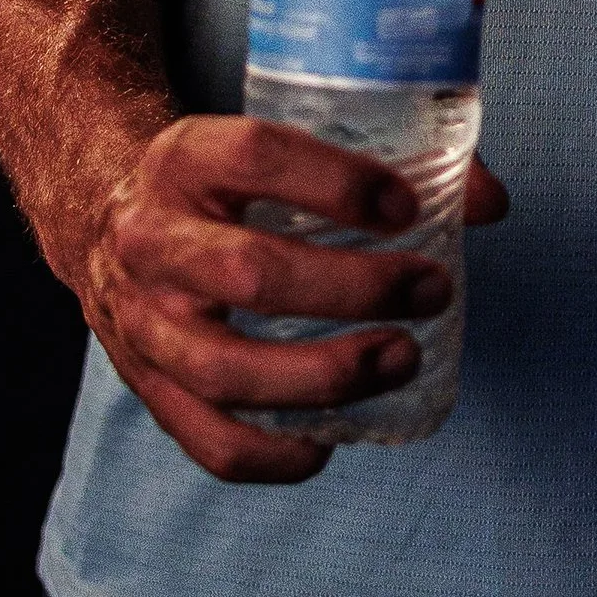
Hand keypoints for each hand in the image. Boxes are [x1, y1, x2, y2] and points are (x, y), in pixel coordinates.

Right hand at [80, 114, 509, 481]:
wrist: (106, 216)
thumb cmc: (226, 182)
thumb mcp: (276, 143)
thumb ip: (383, 161)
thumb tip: (490, 202)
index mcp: (186, 157)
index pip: (257, 157)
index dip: (338, 183)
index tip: (409, 206)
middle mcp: (149, 239)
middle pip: (250, 274)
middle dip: (354, 288)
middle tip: (431, 289)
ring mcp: (141, 322)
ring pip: (227, 370)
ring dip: (326, 376)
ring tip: (403, 357)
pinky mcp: (145, 387)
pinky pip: (207, 441)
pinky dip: (274, 454)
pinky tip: (331, 443)